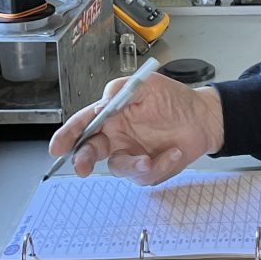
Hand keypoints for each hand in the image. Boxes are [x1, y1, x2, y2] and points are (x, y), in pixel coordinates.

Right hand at [47, 72, 223, 182]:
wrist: (203, 117)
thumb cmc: (174, 99)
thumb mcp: (147, 84)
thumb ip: (121, 90)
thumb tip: (103, 102)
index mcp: (112, 115)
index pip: (84, 124)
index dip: (67, 136)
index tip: (58, 146)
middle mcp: (117, 136)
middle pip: (90, 151)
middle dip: (82, 160)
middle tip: (82, 166)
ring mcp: (132, 154)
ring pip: (119, 168)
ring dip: (133, 166)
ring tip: (150, 159)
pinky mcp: (149, 168)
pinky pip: (146, 175)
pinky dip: (161, 166)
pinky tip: (174, 153)